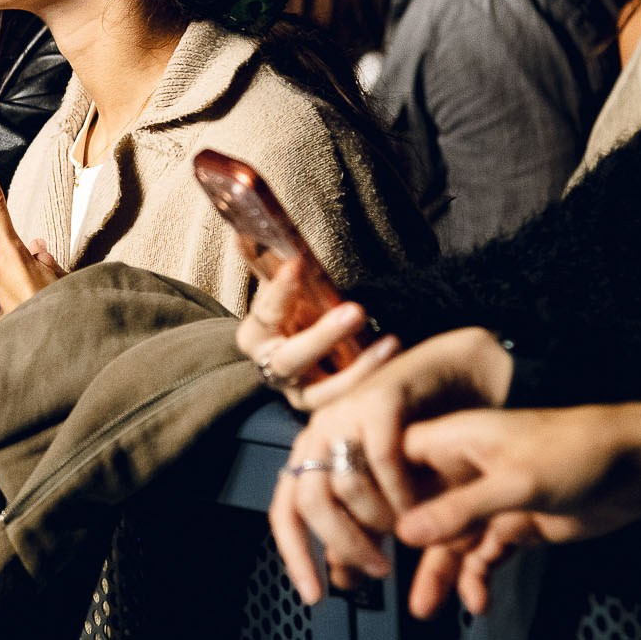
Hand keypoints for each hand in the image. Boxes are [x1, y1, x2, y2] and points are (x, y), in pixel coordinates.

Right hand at [236, 260, 394, 408]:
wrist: (297, 360)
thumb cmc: (289, 316)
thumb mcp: (278, 291)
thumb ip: (264, 261)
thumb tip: (245, 230)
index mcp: (255, 337)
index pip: (265, 313)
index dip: (280, 290)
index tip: (297, 264)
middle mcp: (273, 371)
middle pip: (293, 358)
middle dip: (323, 336)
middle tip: (355, 311)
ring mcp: (302, 395)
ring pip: (327, 391)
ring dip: (359, 369)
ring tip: (390, 343)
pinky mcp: (330, 409)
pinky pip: (352, 402)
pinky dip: (374, 382)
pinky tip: (396, 358)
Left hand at [267, 328, 512, 603]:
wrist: (460, 375)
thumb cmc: (425, 434)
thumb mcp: (388, 494)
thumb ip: (364, 532)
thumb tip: (342, 578)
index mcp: (313, 452)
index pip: (285, 510)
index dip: (296, 555)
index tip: (315, 593)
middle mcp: (320, 429)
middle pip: (312, 501)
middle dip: (347, 544)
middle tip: (380, 566)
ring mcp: (346, 410)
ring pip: (346, 483)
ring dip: (381, 518)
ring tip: (408, 527)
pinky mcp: (378, 397)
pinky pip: (382, 457)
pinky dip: (402, 489)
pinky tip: (420, 501)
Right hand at [397, 402, 640, 617]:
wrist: (635, 467)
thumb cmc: (576, 450)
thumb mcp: (512, 481)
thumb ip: (458, 510)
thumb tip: (405, 532)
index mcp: (453, 440)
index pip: (395, 462)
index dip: (374, 493)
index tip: (358, 528)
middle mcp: (463, 469)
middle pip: (418, 509)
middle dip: (403, 546)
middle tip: (378, 578)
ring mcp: (488, 499)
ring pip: (450, 539)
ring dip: (441, 572)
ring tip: (429, 607)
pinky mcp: (512, 523)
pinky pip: (482, 555)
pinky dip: (478, 577)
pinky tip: (477, 599)